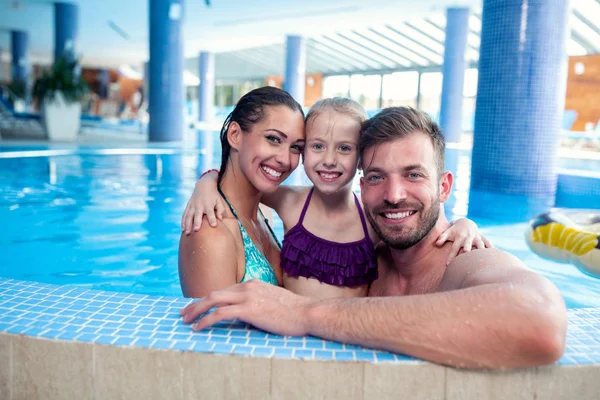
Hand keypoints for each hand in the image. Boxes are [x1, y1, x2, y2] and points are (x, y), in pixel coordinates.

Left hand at [180, 280, 313, 336]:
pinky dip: (205, 320)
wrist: (307, 312)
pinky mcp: (248, 309)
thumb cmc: (295, 312)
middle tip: (184, 313)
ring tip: (186, 321)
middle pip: (214, 293)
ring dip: (196, 311)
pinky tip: (198, 328)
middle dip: (196, 304)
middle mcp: (247, 287)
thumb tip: (248, 314)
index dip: (208, 299)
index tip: (198, 307)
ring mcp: (247, 296)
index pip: (224, 291)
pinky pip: (219, 314)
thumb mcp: (273, 302)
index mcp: (253, 284)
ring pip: (213, 301)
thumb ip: (259, 303)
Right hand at [181, 172, 224, 234]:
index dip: (212, 219)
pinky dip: (183, 222)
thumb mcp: (219, 201)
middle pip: (198, 215)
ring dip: (187, 225)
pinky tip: (183, 229)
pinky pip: (185, 215)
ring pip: (189, 216)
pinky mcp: (188, 206)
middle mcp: (199, 205)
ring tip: (187, 233)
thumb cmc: (213, 195)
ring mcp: (192, 206)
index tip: (214, 225)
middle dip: (197, 222)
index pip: (210, 213)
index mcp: (208, 205)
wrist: (204, 185)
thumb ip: (220, 210)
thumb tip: (220, 219)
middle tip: (196, 230)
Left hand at [435, 218, 492, 264]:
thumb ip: (441, 238)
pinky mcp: (483, 237)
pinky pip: (488, 243)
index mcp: (459, 237)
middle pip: (467, 244)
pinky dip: (492, 248)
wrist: (466, 223)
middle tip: (467, 253)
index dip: (451, 256)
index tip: (448, 265)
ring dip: (481, 249)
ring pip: (480, 243)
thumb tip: (436, 244)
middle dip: (467, 248)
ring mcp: (476, 237)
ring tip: (484, 257)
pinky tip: (496, 255)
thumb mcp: (447, 232)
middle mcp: (468, 237)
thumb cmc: (454, 231)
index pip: (454, 248)